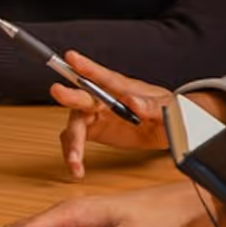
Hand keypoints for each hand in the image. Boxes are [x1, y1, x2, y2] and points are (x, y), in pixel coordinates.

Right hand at [53, 51, 174, 171]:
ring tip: (75, 161)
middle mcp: (103, 98)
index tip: (71, 57)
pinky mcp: (93, 131)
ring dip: (72, 142)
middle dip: (70, 95)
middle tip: (57, 91)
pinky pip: (75, 140)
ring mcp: (95, 114)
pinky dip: (73, 154)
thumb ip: (150, 105)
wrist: (167, 129)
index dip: (87, 67)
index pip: (103, 77)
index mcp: (122, 87)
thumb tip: (132, 101)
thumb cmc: (168, 112)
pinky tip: (76, 169)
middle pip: (83, 97)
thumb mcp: (167, 109)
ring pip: (75, 124)